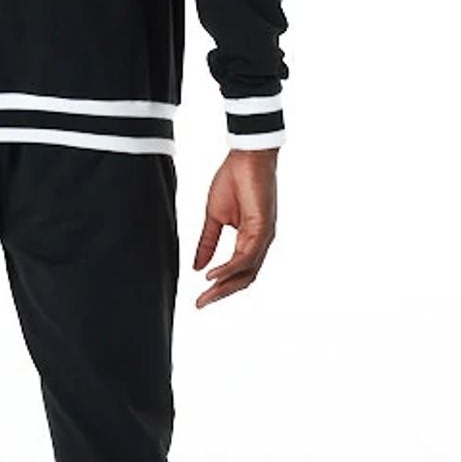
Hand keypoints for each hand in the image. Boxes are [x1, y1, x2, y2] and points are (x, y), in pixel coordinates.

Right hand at [191, 147, 277, 307]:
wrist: (246, 157)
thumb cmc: (233, 181)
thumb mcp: (214, 217)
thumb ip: (207, 243)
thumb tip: (196, 267)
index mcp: (249, 241)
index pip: (236, 273)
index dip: (218, 288)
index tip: (199, 300)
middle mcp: (259, 243)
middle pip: (243, 279)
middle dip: (221, 294)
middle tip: (200, 304)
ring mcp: (263, 237)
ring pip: (247, 272)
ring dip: (225, 286)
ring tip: (206, 295)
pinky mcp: (264, 228)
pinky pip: (247, 256)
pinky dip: (230, 268)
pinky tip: (213, 275)